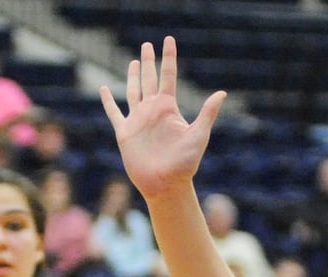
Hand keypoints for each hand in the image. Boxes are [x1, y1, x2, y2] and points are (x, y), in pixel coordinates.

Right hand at [99, 37, 226, 200]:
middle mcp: (153, 111)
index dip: (168, 57)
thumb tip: (222, 93)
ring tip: (133, 61)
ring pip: (133, 91)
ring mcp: (138, 120)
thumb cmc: (185, 164)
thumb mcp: (198, 135)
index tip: (169, 40)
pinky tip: (105, 89)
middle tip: (147, 45)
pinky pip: (114, 113)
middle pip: (149, 79)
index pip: (168, 76)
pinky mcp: (125, 132)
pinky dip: (109, 101)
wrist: (166, 184)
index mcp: (169, 108)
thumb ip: (207, 113)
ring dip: (132, 76)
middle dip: (148, 62)